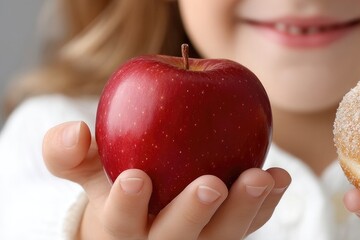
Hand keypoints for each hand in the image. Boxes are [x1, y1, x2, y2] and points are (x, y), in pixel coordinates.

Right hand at [42, 121, 290, 239]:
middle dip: (193, 213)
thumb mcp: (89, 171)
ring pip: (222, 237)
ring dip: (245, 209)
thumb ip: (70, 153)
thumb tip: (74, 131)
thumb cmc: (117, 183)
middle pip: (178, 238)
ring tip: (262, 178)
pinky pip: (251, 224)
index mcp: (122, 228)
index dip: (128, 204)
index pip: (121, 223)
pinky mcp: (229, 233)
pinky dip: (267, 204)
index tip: (136, 177)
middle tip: (211, 185)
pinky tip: (281, 178)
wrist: (148, 213)